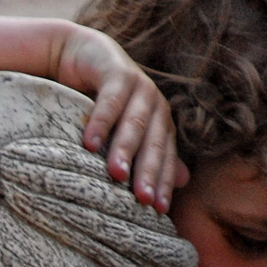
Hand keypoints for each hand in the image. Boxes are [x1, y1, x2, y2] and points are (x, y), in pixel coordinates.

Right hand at [53, 26, 188, 212]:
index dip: (162, 183)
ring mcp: (139, 86)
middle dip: (148, 172)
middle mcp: (156, 105)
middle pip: (154, 143)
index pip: (165, 158)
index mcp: (161, 122)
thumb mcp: (124, 130)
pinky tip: (89, 143)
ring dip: (125, 149)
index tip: (156, 211)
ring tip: (116, 174)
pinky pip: (110, 101)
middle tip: (142, 200)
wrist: (83, 55)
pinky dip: (100, 122)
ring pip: (134, 123)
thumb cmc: (102, 100)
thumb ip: (151, 153)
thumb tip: (183, 182)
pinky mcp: (118, 71)